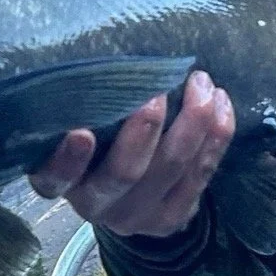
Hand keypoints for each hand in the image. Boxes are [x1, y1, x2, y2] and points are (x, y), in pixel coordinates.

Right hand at [28, 70, 234, 238]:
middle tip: (158, 90)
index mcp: (63, 184)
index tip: (82, 133)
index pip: (55, 178)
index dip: (67, 160)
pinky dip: (216, 135)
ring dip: (192, 121)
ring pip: (171, 168)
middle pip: (124, 173)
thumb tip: (95, 59)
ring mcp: (139, 216)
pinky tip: (219, 102)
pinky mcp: (174, 217)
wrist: (127, 196)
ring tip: (200, 82)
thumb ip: (81, 104)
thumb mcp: (76, 126)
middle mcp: (97, 206)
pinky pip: (202, 173)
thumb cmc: (96, 143)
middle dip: (145, 128)